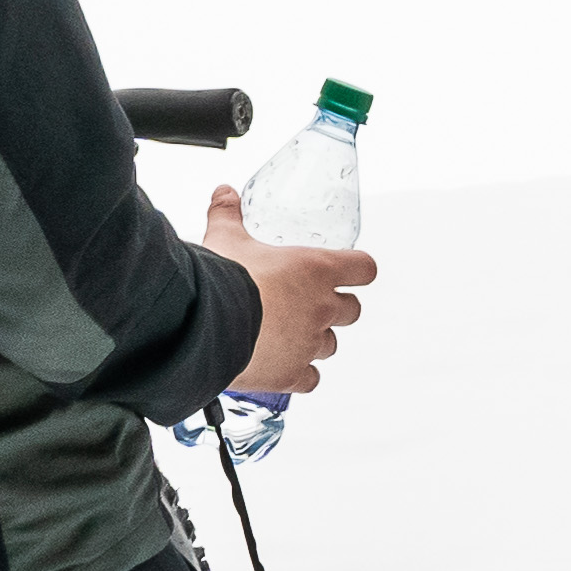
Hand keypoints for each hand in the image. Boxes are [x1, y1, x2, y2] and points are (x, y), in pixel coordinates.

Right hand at [206, 187, 376, 392]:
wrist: (207, 326)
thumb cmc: (222, 278)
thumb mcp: (224, 238)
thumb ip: (228, 214)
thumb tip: (224, 192)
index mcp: (316, 269)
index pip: (364, 268)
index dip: (358, 270)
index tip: (348, 271)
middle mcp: (321, 308)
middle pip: (352, 311)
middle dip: (336, 308)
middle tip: (308, 303)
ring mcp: (309, 344)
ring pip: (330, 346)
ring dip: (315, 340)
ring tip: (287, 334)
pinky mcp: (291, 375)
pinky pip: (310, 379)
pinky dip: (300, 374)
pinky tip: (281, 366)